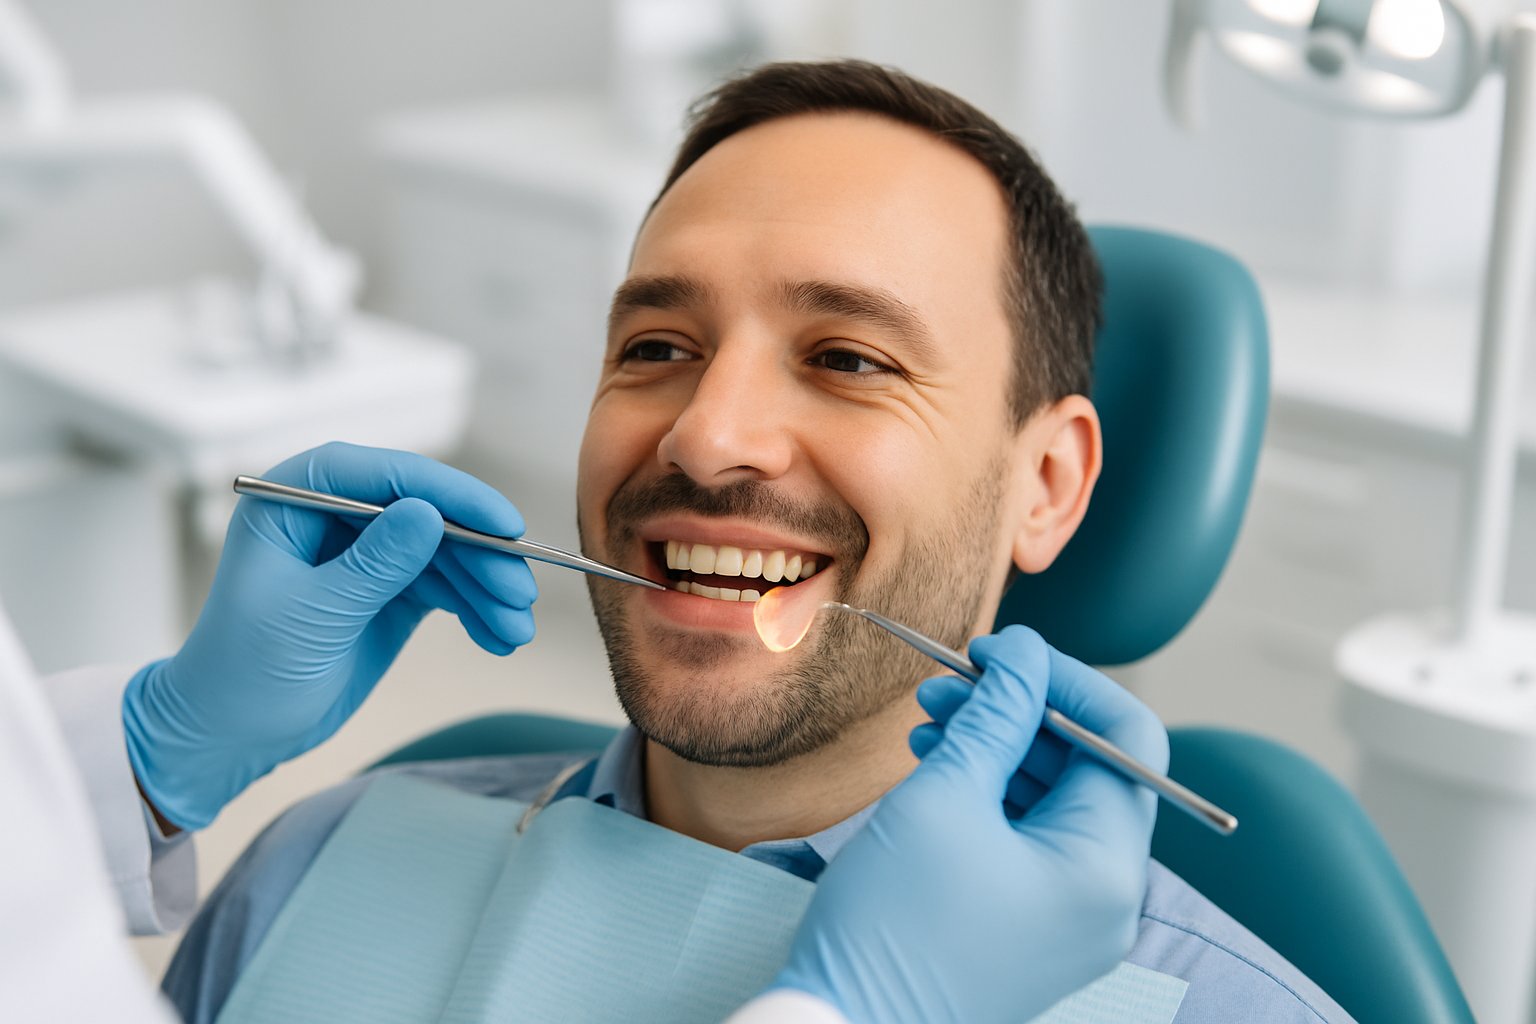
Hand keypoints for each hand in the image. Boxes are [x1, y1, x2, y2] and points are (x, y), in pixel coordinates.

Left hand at [123, 442, 537, 829]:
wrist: (231, 734)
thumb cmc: (244, 671)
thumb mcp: (311, 616)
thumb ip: (372, 565)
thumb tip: (428, 514)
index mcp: (294, 500)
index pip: (383, 476)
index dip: (449, 493)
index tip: (503, 524)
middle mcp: (335, 515)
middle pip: (427, 513)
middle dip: (480, 554)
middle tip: (518, 594)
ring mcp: (366, 552)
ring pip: (446, 552)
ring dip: (486, 589)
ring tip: (515, 631)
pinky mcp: (389, 591)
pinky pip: (445, 586)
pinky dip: (475, 610)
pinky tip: (498, 638)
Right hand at [773, 625, 1167, 1023]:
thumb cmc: (893, 924)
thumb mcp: (944, 797)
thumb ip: (997, 715)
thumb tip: (1026, 654)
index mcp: (1105, 866)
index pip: (1126, 737)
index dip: (1065, 681)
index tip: (1000, 655)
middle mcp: (1106, 896)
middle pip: (1089, 766)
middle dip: (1020, 712)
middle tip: (948, 683)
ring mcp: (1071, 917)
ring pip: (1053, 800)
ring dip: (997, 748)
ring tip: (928, 722)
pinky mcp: (1034, 927)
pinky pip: (1030, 839)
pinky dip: (989, 794)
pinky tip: (936, 765)